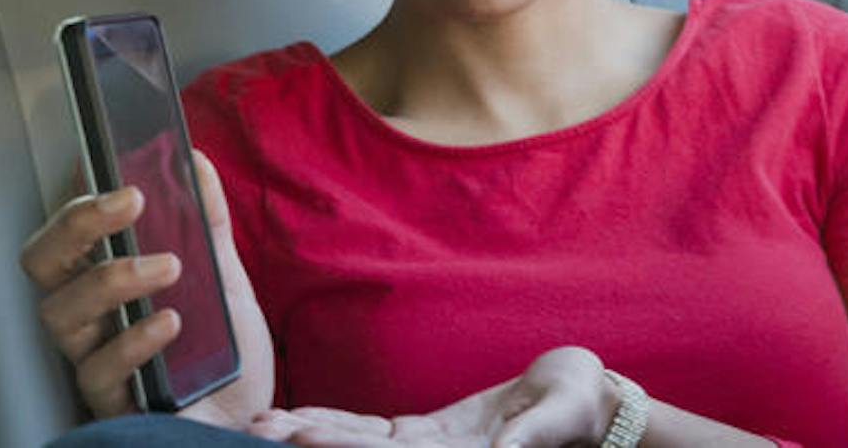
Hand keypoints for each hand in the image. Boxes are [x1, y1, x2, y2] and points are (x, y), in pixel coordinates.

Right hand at [19, 151, 274, 426]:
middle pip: (42, 264)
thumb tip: (195, 161)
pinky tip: (170, 323)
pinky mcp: (114, 402)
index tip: (122, 177)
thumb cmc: (221, 347)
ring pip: (60, 313)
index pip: (65, 233)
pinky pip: (97, 372)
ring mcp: (94, 358)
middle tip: (130, 200)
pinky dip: (133, 341)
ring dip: (114, 278)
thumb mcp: (222, 275)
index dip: (79, 200)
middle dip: (77, 224)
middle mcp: (89, 317)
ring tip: (170, 267)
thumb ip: (206, 222)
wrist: (247, 413)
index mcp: (106, 279)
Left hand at [244, 347, 618, 446]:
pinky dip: (341, 424)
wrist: (586, 404)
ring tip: (266, 427)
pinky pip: (376, 431)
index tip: (304, 438)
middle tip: (261, 433)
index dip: (347, 447)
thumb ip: (525, 438)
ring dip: (314, 433)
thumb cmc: (579, 408)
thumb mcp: (555, 419)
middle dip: (312, 441)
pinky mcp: (431, 434)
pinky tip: (306, 421)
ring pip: (361, 443)